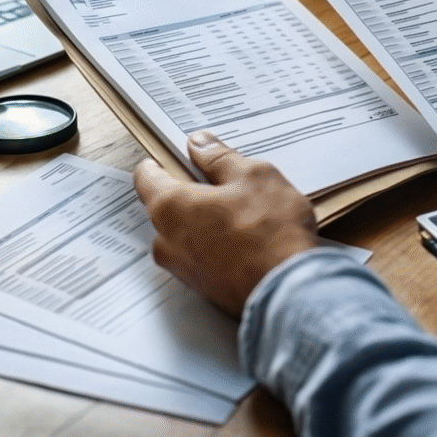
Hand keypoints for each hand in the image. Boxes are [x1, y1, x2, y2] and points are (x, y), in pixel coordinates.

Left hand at [133, 131, 317, 317]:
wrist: (290, 291)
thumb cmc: (271, 232)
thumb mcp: (252, 176)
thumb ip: (220, 158)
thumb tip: (200, 145)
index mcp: (170, 207)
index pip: (146, 177)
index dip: (161, 163)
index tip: (177, 157)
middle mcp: (167, 241)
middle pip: (167, 208)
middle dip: (191, 194)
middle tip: (224, 184)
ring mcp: (183, 270)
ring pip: (186, 235)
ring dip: (206, 223)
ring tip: (243, 215)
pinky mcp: (203, 290)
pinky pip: (202, 259)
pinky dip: (217, 248)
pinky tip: (247, 242)